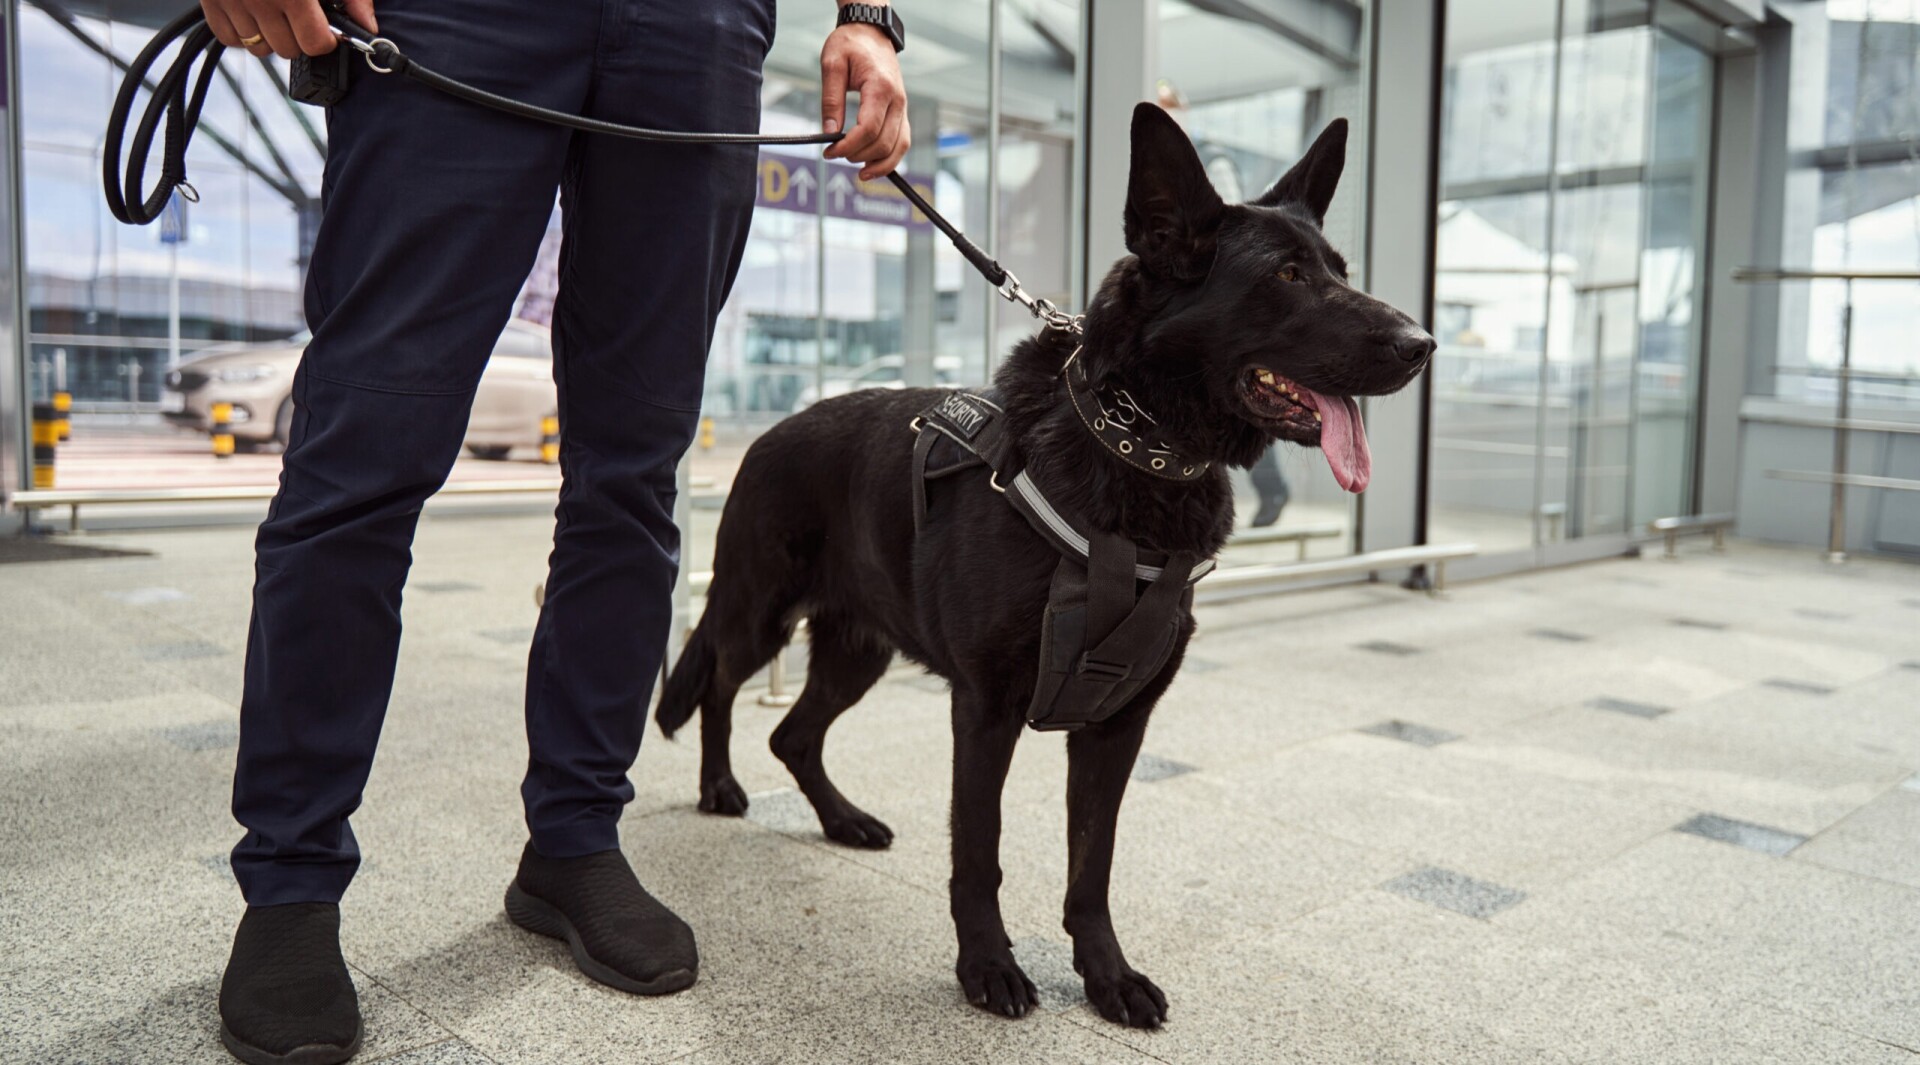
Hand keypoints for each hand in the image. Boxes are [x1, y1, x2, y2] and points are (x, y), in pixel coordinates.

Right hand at [200, 0, 376, 58]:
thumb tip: (367, 26)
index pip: (315, 44)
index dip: (325, 38)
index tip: (324, 28)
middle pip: (288, 50)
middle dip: (298, 36)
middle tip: (299, 14)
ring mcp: (232, 0)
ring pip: (258, 48)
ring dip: (270, 35)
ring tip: (274, 11)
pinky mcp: (211, 0)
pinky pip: (229, 38)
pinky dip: (242, 32)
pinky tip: (253, 13)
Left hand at [820, 16, 909, 179]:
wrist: (871, 33)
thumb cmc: (850, 45)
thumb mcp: (832, 65)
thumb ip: (831, 100)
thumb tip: (830, 133)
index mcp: (881, 87)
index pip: (869, 129)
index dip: (849, 146)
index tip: (829, 152)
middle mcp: (898, 100)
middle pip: (883, 143)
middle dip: (857, 155)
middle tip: (834, 154)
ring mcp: (903, 108)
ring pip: (898, 148)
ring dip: (878, 164)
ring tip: (858, 173)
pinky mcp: (901, 113)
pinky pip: (902, 143)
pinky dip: (890, 159)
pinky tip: (873, 167)